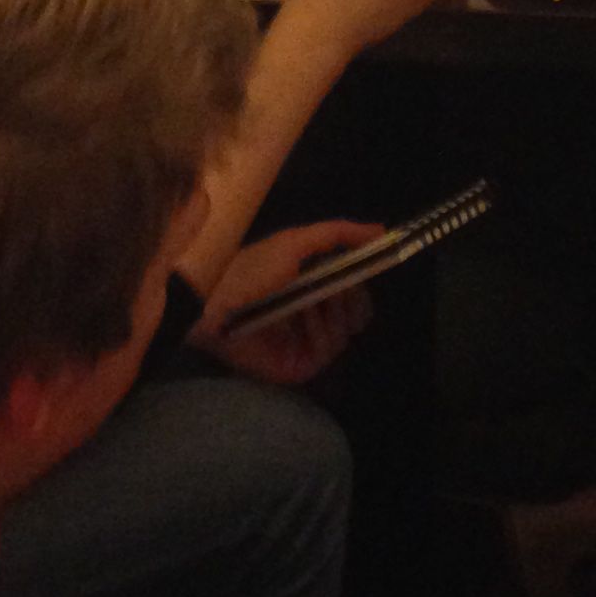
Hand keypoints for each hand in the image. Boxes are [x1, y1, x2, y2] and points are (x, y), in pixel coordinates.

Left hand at [193, 218, 380, 385]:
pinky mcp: (299, 365)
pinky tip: (303, 315)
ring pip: (346, 333)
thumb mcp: (295, 241)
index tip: (369, 269)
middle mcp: (312, 320)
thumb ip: (338, 233)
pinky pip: (328, 350)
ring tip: (311, 298)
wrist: (213, 301)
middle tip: (341, 285)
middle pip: (357, 315)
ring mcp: (306, 345)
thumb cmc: (251, 268)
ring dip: (334, 310)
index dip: (362, 282)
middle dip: (353, 296)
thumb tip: (381, 230)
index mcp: (312, 291)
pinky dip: (320, 329)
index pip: (355, 293)